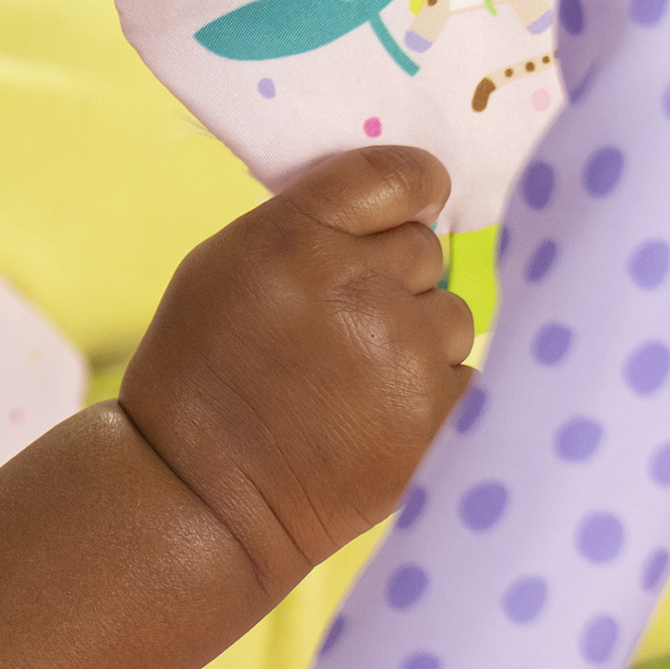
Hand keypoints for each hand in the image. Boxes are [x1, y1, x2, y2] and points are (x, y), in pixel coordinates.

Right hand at [119, 144, 474, 593]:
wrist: (199, 493)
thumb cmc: (203, 373)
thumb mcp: (224, 267)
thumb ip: (308, 224)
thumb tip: (398, 209)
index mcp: (296, 236)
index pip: (399, 176)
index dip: (415, 191)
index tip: (413, 210)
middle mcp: (357, 285)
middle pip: (426, 250)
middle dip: (395, 282)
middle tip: (343, 330)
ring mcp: (402, 354)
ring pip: (453, 316)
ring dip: (418, 341)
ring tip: (358, 383)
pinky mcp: (435, 418)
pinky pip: (470, 378)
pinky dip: (436, 396)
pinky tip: (383, 417)